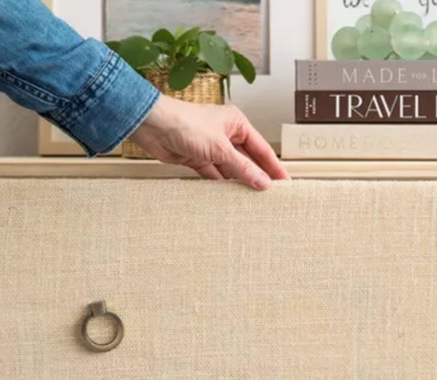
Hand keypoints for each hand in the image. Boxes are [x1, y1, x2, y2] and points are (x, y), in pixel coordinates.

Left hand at [127, 94, 288, 189]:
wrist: (152, 125)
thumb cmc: (185, 123)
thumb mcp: (220, 148)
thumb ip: (242, 167)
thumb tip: (263, 182)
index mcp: (237, 124)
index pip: (262, 148)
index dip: (273, 166)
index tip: (284, 182)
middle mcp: (226, 134)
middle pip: (247, 159)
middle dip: (257, 175)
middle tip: (271, 194)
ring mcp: (211, 147)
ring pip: (231, 168)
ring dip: (239, 181)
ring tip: (252, 198)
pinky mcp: (197, 158)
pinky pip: (214, 175)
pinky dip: (221, 184)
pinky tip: (230, 196)